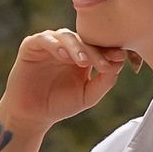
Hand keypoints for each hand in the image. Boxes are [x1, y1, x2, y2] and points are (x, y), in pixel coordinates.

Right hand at [0, 28, 136, 137]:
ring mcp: (49, 44)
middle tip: (103, 63)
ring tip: (84, 61)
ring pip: (66, 36)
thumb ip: (104, 81)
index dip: (109, 50)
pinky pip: (44, 39)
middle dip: (95, 51)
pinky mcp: (31, 46)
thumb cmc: (60, 105)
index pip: (98, 46)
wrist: (32, 115)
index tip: (120, 57)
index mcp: (82, 55)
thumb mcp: (88, 95)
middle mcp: (66, 47)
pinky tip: (62, 56)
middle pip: (84, 40)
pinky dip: (54, 45)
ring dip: (76, 47)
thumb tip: (118, 63)